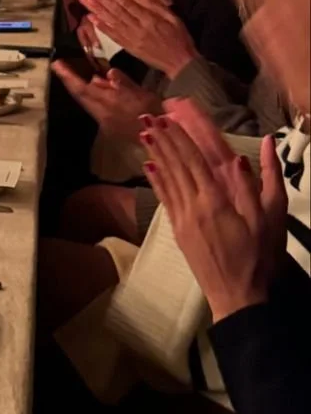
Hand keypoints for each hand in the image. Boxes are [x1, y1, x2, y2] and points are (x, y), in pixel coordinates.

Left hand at [52, 60, 162, 140]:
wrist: (161, 138)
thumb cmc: (154, 111)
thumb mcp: (140, 92)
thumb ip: (122, 82)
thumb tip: (108, 73)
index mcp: (108, 102)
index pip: (82, 88)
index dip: (68, 76)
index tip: (56, 65)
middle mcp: (101, 114)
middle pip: (80, 96)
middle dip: (70, 81)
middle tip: (61, 67)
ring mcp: (103, 122)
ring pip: (87, 102)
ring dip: (80, 89)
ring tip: (75, 75)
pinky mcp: (108, 128)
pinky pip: (95, 109)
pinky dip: (91, 98)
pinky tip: (96, 91)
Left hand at [76, 0, 196, 78]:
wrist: (179, 62)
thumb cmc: (179, 38)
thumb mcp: (173, 18)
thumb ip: (157, 4)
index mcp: (149, 19)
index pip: (127, 3)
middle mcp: (137, 28)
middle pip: (115, 11)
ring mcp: (131, 39)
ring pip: (111, 22)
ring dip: (96, 10)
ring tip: (84, 0)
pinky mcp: (129, 47)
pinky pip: (113, 36)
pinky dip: (102, 27)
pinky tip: (92, 19)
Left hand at [141, 103, 286, 321]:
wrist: (238, 296)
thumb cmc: (259, 258)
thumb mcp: (270, 220)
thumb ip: (262, 183)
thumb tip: (253, 151)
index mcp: (216, 202)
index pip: (193, 161)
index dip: (179, 138)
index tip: (167, 119)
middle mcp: (193, 207)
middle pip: (175, 166)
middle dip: (162, 140)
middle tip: (147, 117)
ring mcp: (182, 220)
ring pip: (166, 180)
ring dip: (155, 154)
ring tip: (144, 133)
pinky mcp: (179, 232)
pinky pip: (165, 199)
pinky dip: (156, 180)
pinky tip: (149, 167)